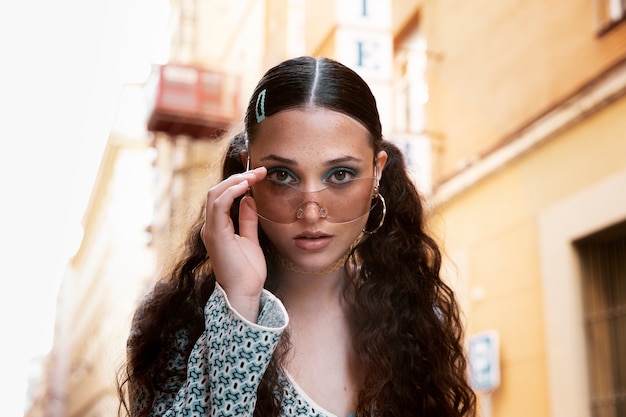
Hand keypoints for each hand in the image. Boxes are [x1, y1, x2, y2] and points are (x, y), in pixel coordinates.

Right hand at [200, 167, 266, 320]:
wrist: (245, 292)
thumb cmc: (248, 271)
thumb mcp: (251, 239)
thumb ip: (248, 219)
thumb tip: (249, 199)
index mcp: (218, 228)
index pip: (223, 197)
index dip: (239, 183)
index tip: (259, 175)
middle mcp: (211, 227)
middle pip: (217, 191)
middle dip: (238, 178)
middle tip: (259, 171)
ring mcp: (211, 230)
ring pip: (215, 194)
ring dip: (236, 182)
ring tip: (254, 176)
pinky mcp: (216, 234)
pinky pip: (219, 205)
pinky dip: (231, 192)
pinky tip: (246, 187)